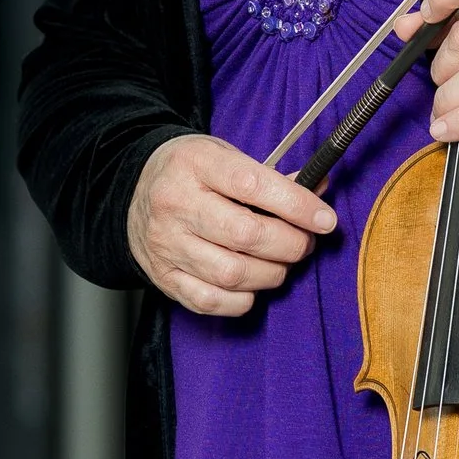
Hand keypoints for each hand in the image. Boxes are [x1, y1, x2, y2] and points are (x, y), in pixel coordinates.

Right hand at [126, 132, 336, 317]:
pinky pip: (212, 301)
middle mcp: (176, 204)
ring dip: (271, 274)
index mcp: (195, 164)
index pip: (253, 185)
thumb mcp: (225, 157)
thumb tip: (320, 190)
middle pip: (246, 235)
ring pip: (232, 274)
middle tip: (303, 243)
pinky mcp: (163, 276)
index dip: (297, 206)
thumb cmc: (192, 173)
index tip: (325, 220)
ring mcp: (166, 244)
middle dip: (290, 245)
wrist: (133, 190)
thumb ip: (272, 177)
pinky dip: (243, 299)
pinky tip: (251, 282)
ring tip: (280, 262)